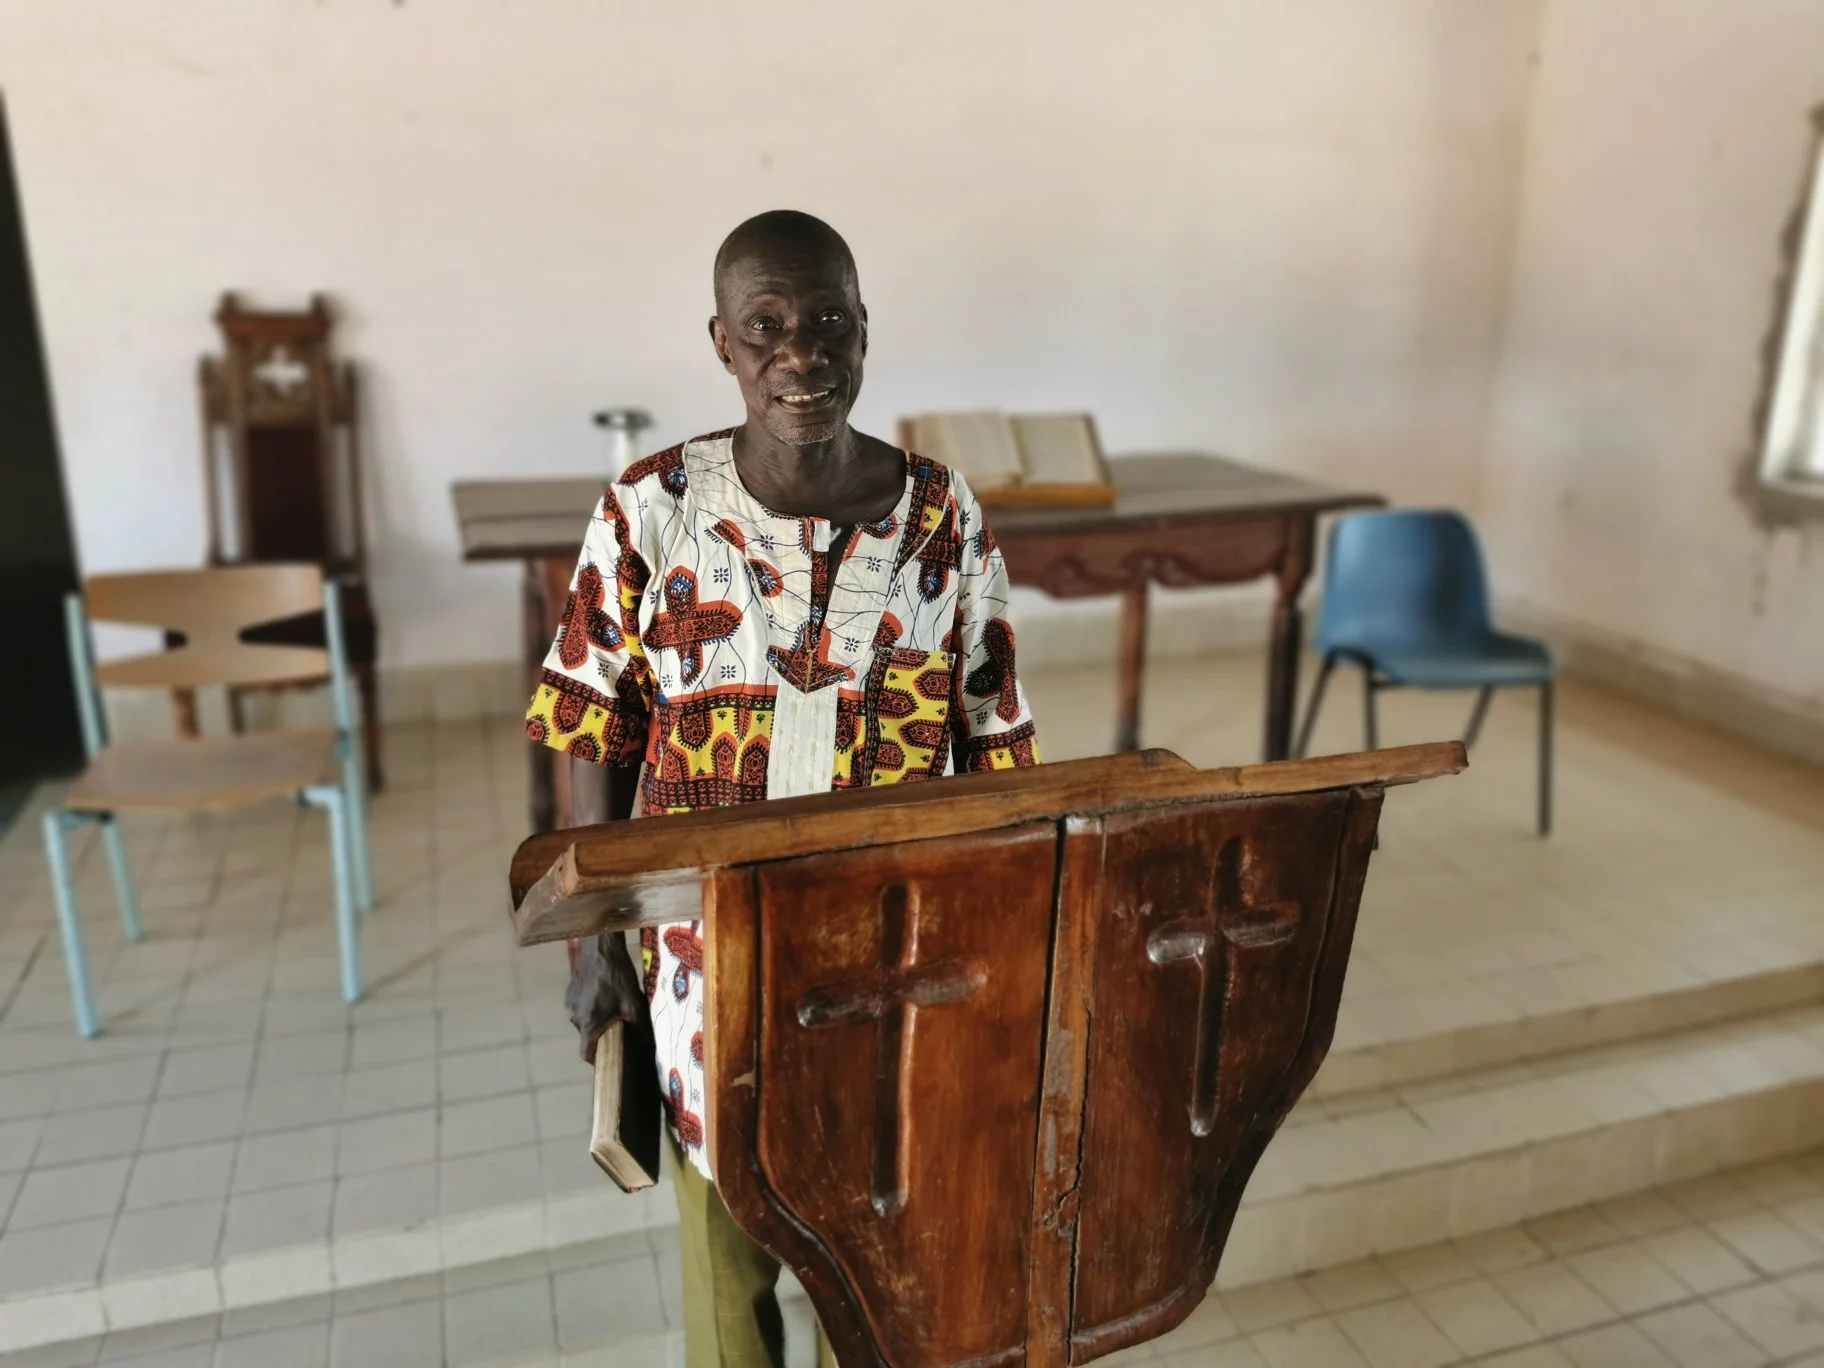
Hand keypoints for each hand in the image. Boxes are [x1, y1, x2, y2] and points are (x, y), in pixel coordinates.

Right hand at [566, 933, 643, 1062]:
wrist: (600, 948)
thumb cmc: (617, 976)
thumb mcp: (633, 1002)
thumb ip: (638, 1026)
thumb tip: (646, 1042)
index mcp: (588, 1023)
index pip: (586, 1053)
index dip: (596, 1059)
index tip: (607, 1058)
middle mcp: (574, 1017)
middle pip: (586, 1035)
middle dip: (601, 1035)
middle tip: (618, 1029)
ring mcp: (569, 1003)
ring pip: (583, 1020)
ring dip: (595, 1019)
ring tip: (612, 1009)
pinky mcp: (569, 992)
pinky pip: (580, 1007)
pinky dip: (590, 1007)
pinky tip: (603, 995)